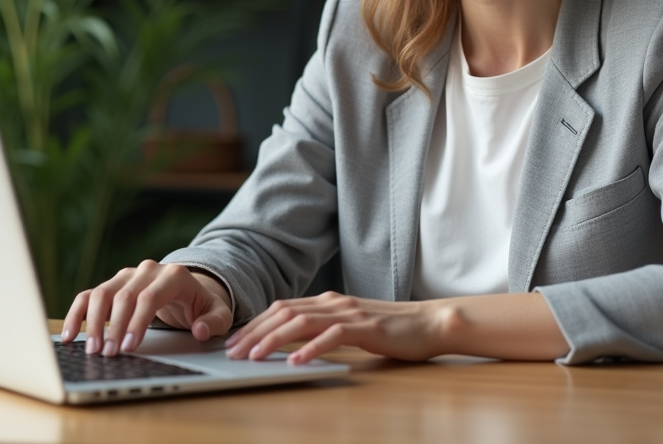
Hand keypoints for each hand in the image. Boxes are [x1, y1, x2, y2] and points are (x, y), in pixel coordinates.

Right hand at [61, 261, 232, 356]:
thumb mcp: (217, 313)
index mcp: (174, 275)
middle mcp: (148, 270)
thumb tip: (199, 330)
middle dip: (114, 327)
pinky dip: (77, 313)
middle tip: (107, 355)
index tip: (129, 347)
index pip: (150, 297)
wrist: (188, 289)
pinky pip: (89, 296)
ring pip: (102, 293)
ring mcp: (127, 275)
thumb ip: (214, 322)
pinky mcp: (113, 284)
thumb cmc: (201, 304)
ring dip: (93, 322)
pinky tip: (69, 335)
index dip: (137, 322)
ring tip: (90, 349)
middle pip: (124, 296)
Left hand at [224, 291, 442, 364]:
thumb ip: (324, 329)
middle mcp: (334, 302)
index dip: (255, 323)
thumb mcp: (350, 326)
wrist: (429, 322)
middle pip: (284, 313)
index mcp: (328, 301)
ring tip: (254, 357)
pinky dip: (311, 348)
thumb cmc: (390, 329)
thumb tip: (292, 344)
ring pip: (302, 322)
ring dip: (273, 340)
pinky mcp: (366, 328)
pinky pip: (333, 336)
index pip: (282, 308)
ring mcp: (350, 313)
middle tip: (233, 352)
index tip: (235, 341)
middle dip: (255, 332)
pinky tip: (295, 362)